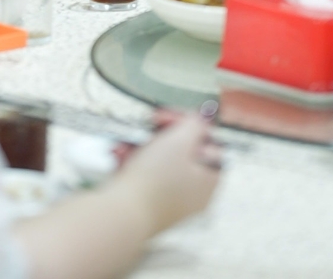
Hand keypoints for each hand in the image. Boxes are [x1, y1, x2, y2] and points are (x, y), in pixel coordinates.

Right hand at [119, 115, 220, 235]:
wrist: (122, 213)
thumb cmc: (156, 175)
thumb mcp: (180, 140)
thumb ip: (195, 124)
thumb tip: (201, 120)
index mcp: (209, 181)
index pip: (210, 146)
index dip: (193, 127)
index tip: (173, 118)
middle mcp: (194, 195)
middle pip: (185, 153)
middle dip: (164, 134)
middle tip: (151, 123)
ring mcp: (171, 203)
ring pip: (162, 162)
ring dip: (145, 145)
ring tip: (129, 140)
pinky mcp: (149, 206)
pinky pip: (147, 176)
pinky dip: (135, 161)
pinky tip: (121, 154)